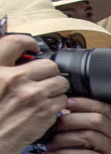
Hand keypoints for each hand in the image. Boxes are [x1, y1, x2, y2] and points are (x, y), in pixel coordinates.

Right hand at [0, 36, 68, 153]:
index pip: (14, 43)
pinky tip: (43, 109)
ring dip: (55, 89)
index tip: (33, 47)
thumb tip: (20, 60)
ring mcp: (32, 95)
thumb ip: (2, 69)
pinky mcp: (45, 110)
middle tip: (40, 82)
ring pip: (60, 82)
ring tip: (42, 98)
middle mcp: (13, 79)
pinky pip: (63, 100)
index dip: (27, 42)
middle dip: (48, 74)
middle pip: (48, 65)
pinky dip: (57, 104)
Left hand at [40, 96, 110, 153]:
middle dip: (69, 121)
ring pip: (89, 137)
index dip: (83, 103)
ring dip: (63, 139)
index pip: (102, 108)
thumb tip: (57, 107)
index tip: (64, 102)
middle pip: (96, 120)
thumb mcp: (94, 133)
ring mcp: (110, 150)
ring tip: (49, 144)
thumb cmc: (99, 152)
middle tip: (52, 127)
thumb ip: (82, 121)